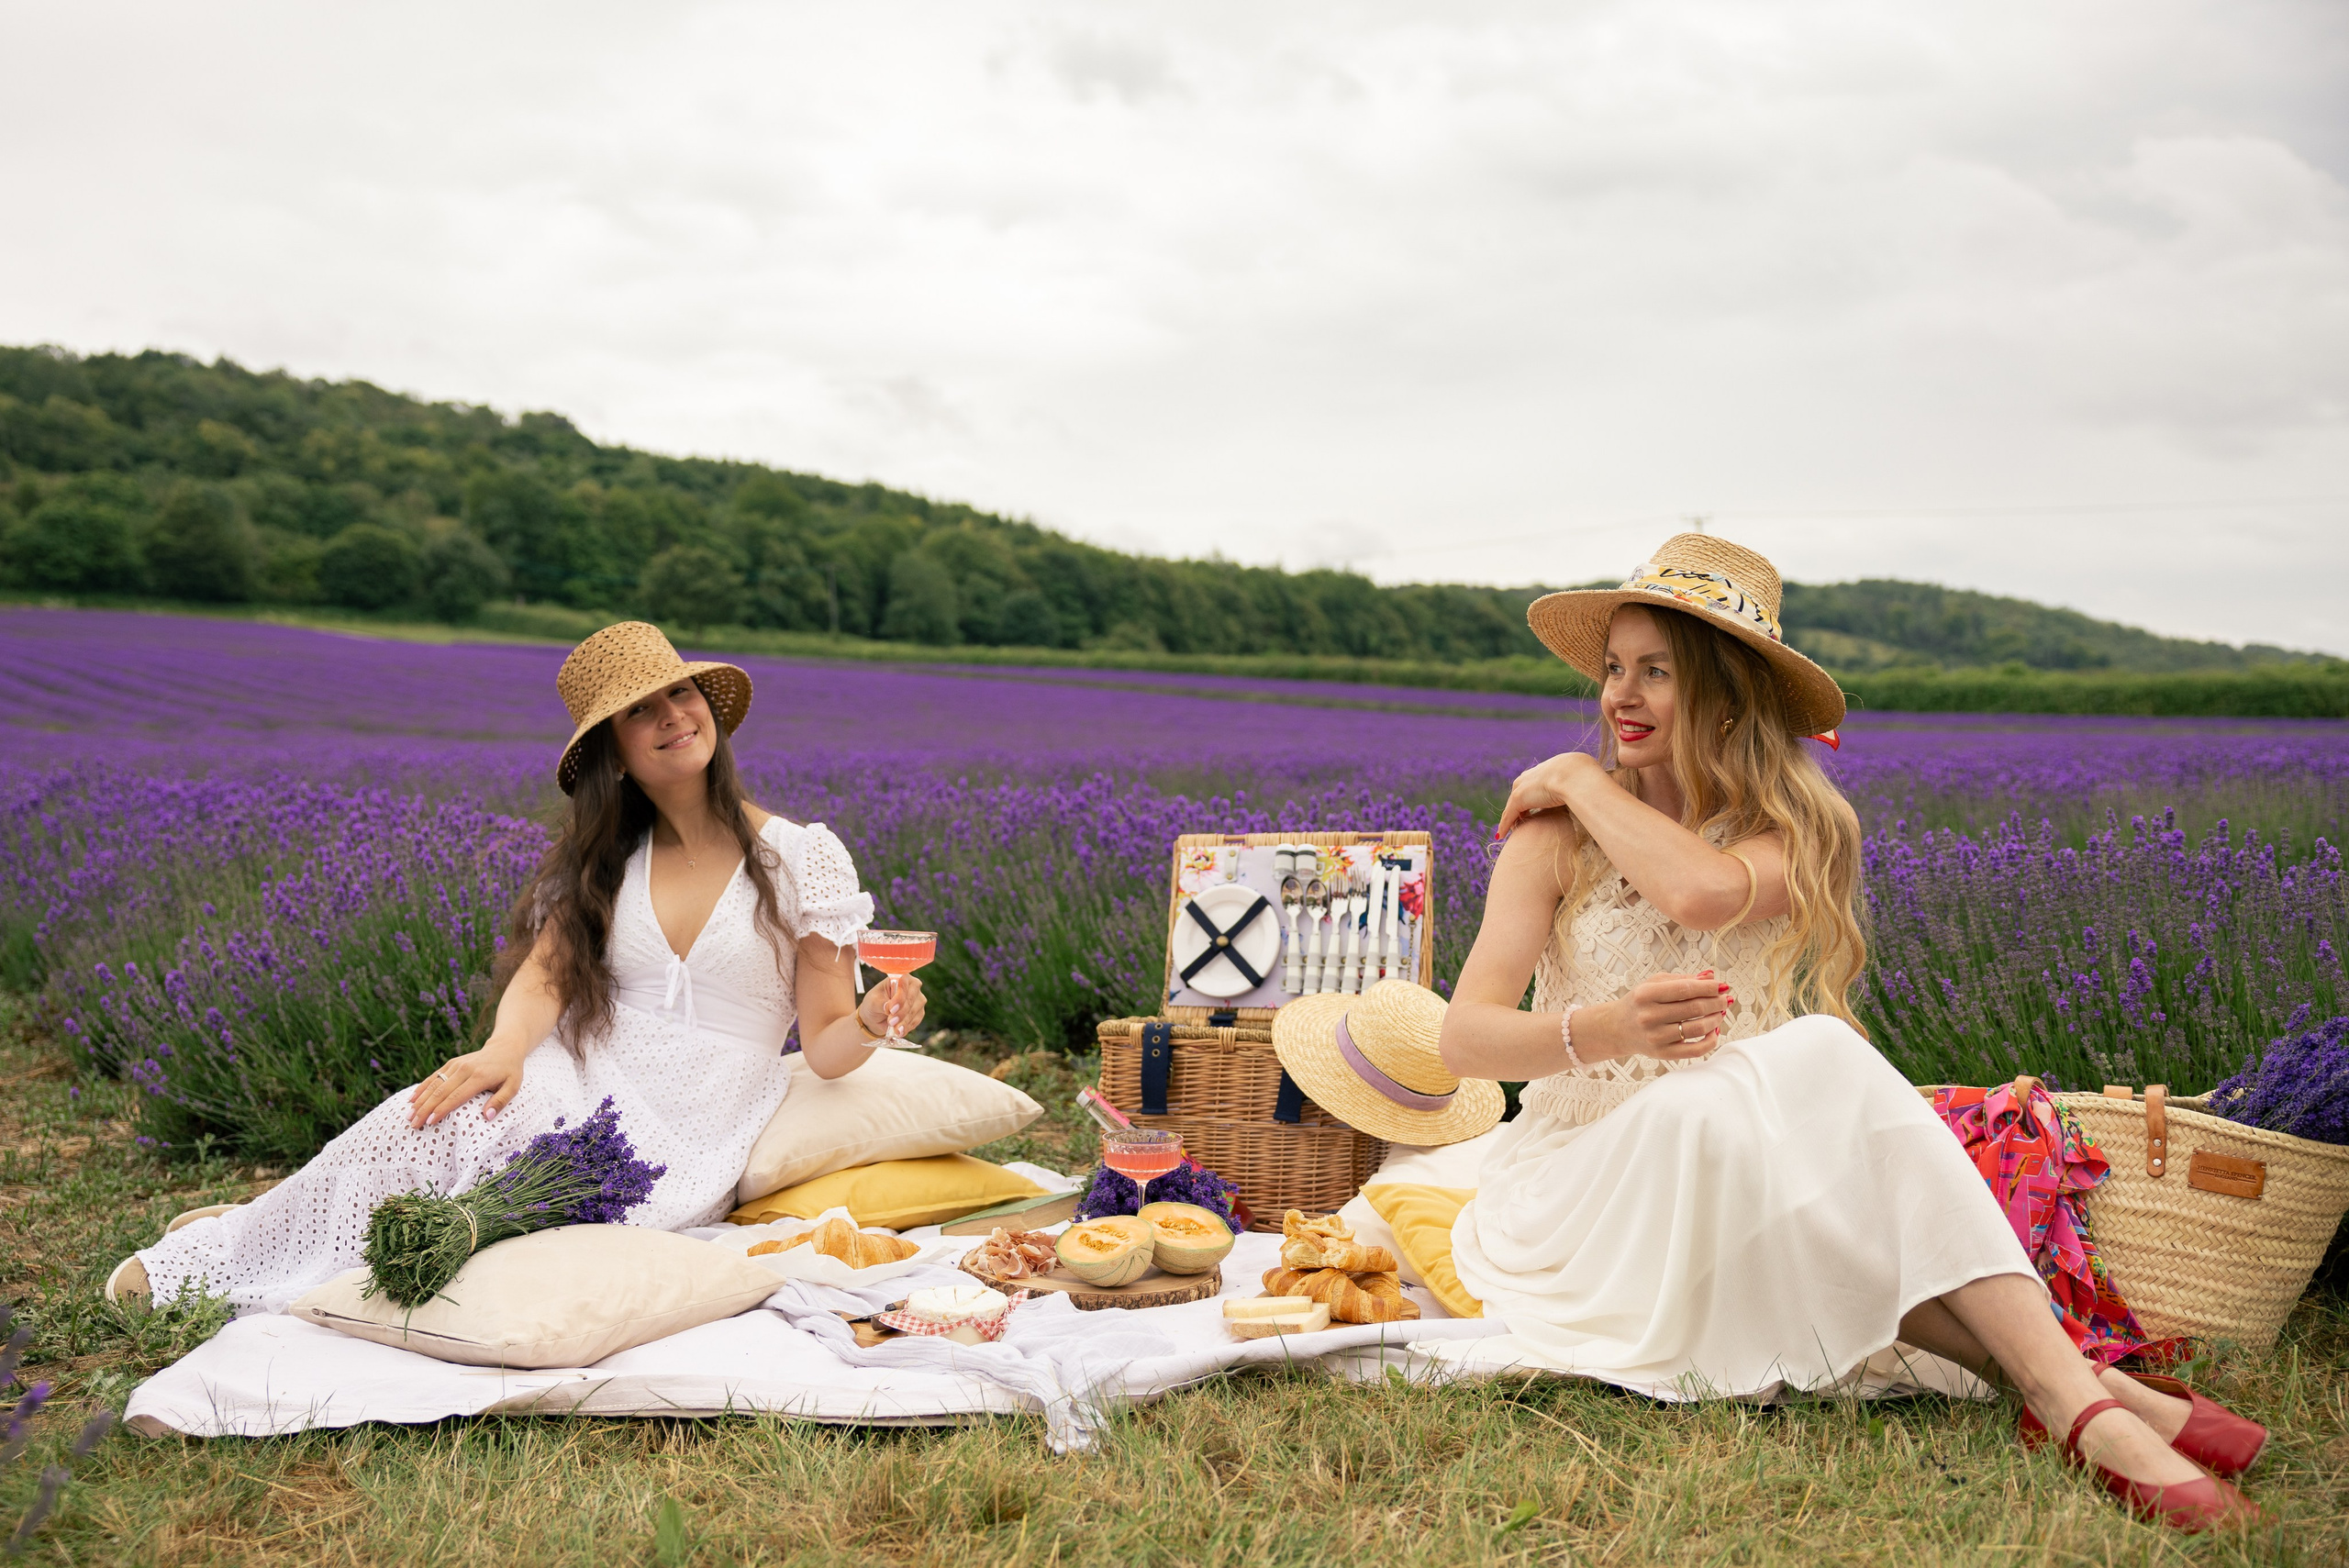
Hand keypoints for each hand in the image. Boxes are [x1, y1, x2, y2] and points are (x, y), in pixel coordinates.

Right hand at [407, 1045, 526, 1127]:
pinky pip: (434, 1076)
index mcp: (479, 1077)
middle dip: (425, 1109)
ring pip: (434, 1084)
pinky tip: (412, 1099)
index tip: (429, 1122)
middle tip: (413, 1124)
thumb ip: (500, 1101)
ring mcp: (456, 1065)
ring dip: (420, 1100)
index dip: (442, 1110)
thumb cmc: (510, 1071)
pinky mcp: (452, 1063)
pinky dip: (422, 1087)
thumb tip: (487, 1117)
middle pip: (441, 1092)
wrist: (504, 1047)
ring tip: (409, 1116)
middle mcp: (465, 1069)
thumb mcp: (513, 1086)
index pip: (456, 1096)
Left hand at [860, 975, 926, 1042]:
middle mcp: (912, 986)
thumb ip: (881, 1003)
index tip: (891, 1009)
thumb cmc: (874, 1003)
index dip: (899, 997)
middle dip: (901, 1012)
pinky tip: (900, 1031)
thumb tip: (889, 1008)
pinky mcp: (919, 1011)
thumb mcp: (873, 1002)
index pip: (904, 983)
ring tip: (895, 1030)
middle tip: (891, 1022)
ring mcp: (918, 999)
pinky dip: (908, 1026)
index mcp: (900, 977)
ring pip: (915, 1010)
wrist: (876, 1017)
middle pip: (912, 998)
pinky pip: (917, 1020)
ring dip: (905, 1021)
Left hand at [1496, 751, 1603, 839]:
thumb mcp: (1588, 778)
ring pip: (1513, 804)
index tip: (1538, 801)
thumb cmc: (1588, 777)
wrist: (1576, 776)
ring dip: (1511, 816)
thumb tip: (1599, 790)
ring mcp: (1525, 786)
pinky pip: (1509, 814)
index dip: (1536, 792)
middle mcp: (1533, 774)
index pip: (1538, 781)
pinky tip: (1502, 834)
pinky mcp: (1519, 798)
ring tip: (1512, 828)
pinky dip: (1505, 824)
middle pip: (1522, 791)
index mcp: (1549, 767)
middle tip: (1522, 817)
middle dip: (1520, 804)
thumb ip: (1588, 785)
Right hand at [1580, 970, 1731, 1062]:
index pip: (1686, 989)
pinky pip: (1695, 1050)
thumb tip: (1712, 977)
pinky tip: (1713, 1032)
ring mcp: (1655, 1037)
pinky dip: (1710, 1041)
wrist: (1618, 1028)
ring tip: (1720, 1013)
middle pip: (1695, 1008)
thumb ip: (1683, 979)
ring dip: (1716, 1019)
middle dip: (1716, 1002)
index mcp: (1646, 994)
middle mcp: (1649, 1016)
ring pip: (1698, 1028)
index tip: (1723, 986)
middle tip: (1725, 999)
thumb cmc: (1641, 1002)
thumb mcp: (1654, 984)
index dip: (1709, 987)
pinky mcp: (1662, 1054)